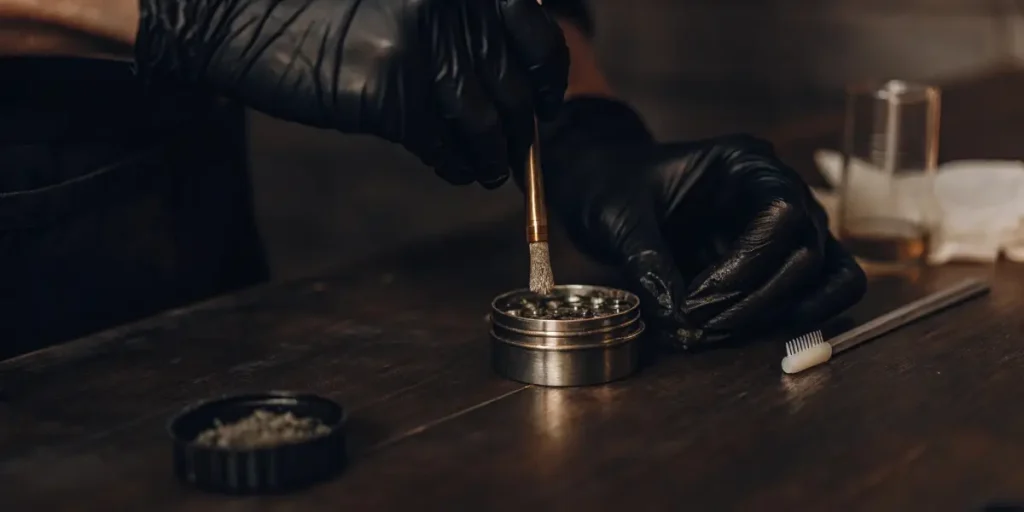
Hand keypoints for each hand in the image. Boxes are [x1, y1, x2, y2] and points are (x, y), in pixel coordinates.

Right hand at [134, 0, 567, 187]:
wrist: (241, 20)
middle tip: (518, 154)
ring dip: (492, 156)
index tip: (549, 105)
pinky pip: (441, 145)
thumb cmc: (323, 15)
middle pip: (511, 87)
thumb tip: (516, 90)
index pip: (534, 33)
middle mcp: (448, 6)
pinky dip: (455, 166)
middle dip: (520, 130)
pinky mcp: (388, 92)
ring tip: (489, 170)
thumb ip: (458, 31)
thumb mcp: (405, 4)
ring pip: (483, 123)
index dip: (548, 77)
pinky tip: (456, 170)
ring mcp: (419, 47)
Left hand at [540, 98, 866, 348]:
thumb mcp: (619, 216)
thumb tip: (678, 319)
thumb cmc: (613, 184)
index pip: (782, 212)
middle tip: (698, 328)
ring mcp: (788, 226)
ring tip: (714, 334)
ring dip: (775, 315)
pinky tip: (747, 334)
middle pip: (807, 251)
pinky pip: (821, 291)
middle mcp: (780, 190)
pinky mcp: (781, 259)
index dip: (746, 266)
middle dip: (755, 300)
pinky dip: (796, 319)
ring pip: (824, 275)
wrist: (606, 186)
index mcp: (745, 164)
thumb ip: (648, 262)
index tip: (696, 301)